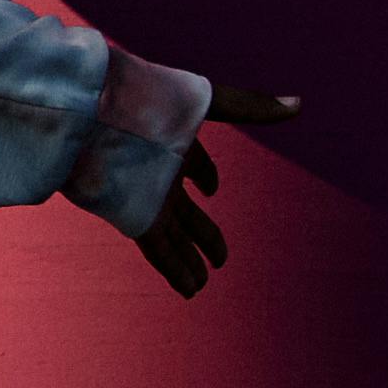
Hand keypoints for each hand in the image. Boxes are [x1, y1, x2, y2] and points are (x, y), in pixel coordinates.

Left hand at [139, 85, 301, 298]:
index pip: (194, 164)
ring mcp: (146, 195)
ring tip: (202, 286)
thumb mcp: (204, 101)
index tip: (211, 188)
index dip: (205, 175)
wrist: (89, 111)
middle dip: (202, 232)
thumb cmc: (143, 98)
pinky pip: (159, 249)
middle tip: (220, 259)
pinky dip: (176, 269)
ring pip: (173, 236)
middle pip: (185, 210)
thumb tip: (299, 105)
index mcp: (174, 142)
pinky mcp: (132, 214)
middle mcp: (160, 172)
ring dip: (189, 260)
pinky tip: (190, 289)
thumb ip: (249, 106)